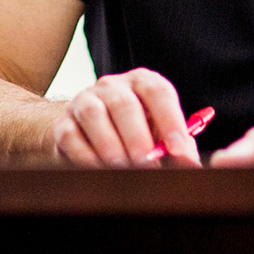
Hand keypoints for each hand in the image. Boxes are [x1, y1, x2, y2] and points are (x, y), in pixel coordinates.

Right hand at [50, 67, 201, 167]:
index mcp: (141, 82)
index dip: (170, 120)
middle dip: (137, 137)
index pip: (157, 92)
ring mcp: (84, 101)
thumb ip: (177, 145)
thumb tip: (189, 164)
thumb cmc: (136, 134)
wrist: (89, 134)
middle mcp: (112, 86)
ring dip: (110, 145)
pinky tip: (99, 170)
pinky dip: (86, 156)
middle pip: (123, 103)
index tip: (179, 149)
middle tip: (148, 165)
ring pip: (93, 115)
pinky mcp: (64, 123)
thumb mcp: (159, 134)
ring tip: (122, 169)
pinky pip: (71, 136)